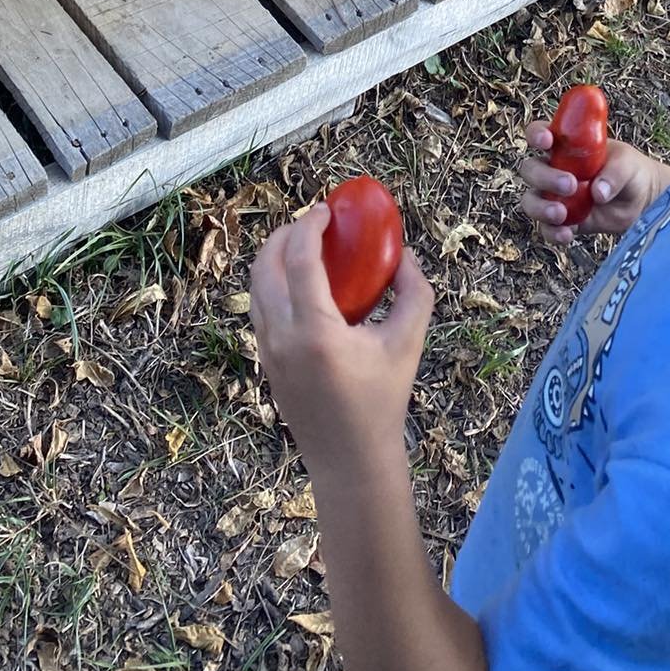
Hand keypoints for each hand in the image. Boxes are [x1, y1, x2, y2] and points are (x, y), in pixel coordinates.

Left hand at [250, 204, 432, 477]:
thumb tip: (402, 254)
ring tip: (306, 247)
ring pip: (256, 286)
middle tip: (313, 223)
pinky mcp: (265, 361)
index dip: (308, 225)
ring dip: (275, 257)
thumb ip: (413, 293)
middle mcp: (282, 338)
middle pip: (265, 265)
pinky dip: (274, 283)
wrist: (350, 461)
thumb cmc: (383, 401)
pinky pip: (260, 308)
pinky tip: (303, 283)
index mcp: (316, 332)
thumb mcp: (408, 343)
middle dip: (285, 234)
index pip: (299, 259)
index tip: (326, 209)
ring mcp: (268, 351)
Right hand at [518, 123, 669, 245]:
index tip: (547, 142)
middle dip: (544, 177)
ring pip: (531, 200)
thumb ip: (614, 173)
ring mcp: (555, 196)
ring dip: (540, 208)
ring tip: (561, 214)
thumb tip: (598, 193)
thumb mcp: (627, 163)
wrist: (642, 201)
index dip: (536, 135)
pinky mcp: (563, 220)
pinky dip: (552, 232)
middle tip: (570, 185)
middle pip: (530, 169)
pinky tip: (567, 235)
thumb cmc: (631, 170)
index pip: (539, 133)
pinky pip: (547, 228)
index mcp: (565, 145)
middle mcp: (554, 168)